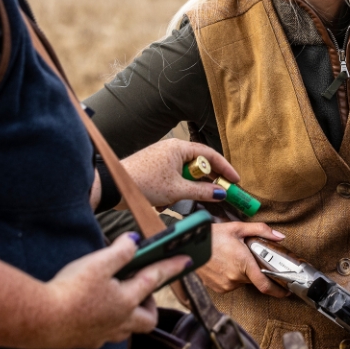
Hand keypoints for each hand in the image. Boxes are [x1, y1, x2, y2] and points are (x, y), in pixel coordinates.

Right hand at [41, 233, 190, 348]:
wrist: (38, 320)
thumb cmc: (70, 290)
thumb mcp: (99, 262)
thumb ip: (121, 251)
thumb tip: (135, 241)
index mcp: (127, 301)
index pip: (155, 279)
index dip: (172, 266)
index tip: (187, 260)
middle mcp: (119, 322)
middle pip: (147, 317)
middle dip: (150, 302)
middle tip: (143, 285)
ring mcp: (102, 334)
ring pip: (127, 328)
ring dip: (130, 313)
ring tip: (120, 296)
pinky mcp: (85, 341)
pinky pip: (106, 333)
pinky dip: (109, 321)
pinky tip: (96, 310)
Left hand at [119, 139, 239, 209]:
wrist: (114, 187)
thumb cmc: (144, 183)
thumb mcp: (177, 190)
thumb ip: (202, 191)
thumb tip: (220, 193)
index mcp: (179, 148)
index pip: (209, 154)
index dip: (224, 168)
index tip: (234, 180)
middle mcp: (172, 149)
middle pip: (199, 163)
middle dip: (208, 179)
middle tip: (220, 192)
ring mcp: (163, 157)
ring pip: (186, 171)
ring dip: (191, 186)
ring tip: (191, 199)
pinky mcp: (155, 167)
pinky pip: (175, 175)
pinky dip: (179, 187)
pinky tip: (172, 200)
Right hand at [196, 221, 288, 297]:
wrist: (189, 245)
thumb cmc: (213, 235)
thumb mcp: (238, 228)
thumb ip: (261, 230)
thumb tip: (280, 237)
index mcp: (243, 263)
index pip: (265, 284)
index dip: (278, 290)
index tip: (286, 291)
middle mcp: (235, 278)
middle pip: (254, 279)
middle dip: (256, 270)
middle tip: (249, 256)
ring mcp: (226, 285)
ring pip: (243, 281)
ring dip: (243, 272)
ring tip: (234, 257)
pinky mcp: (218, 289)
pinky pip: (232, 284)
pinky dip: (233, 275)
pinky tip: (226, 264)